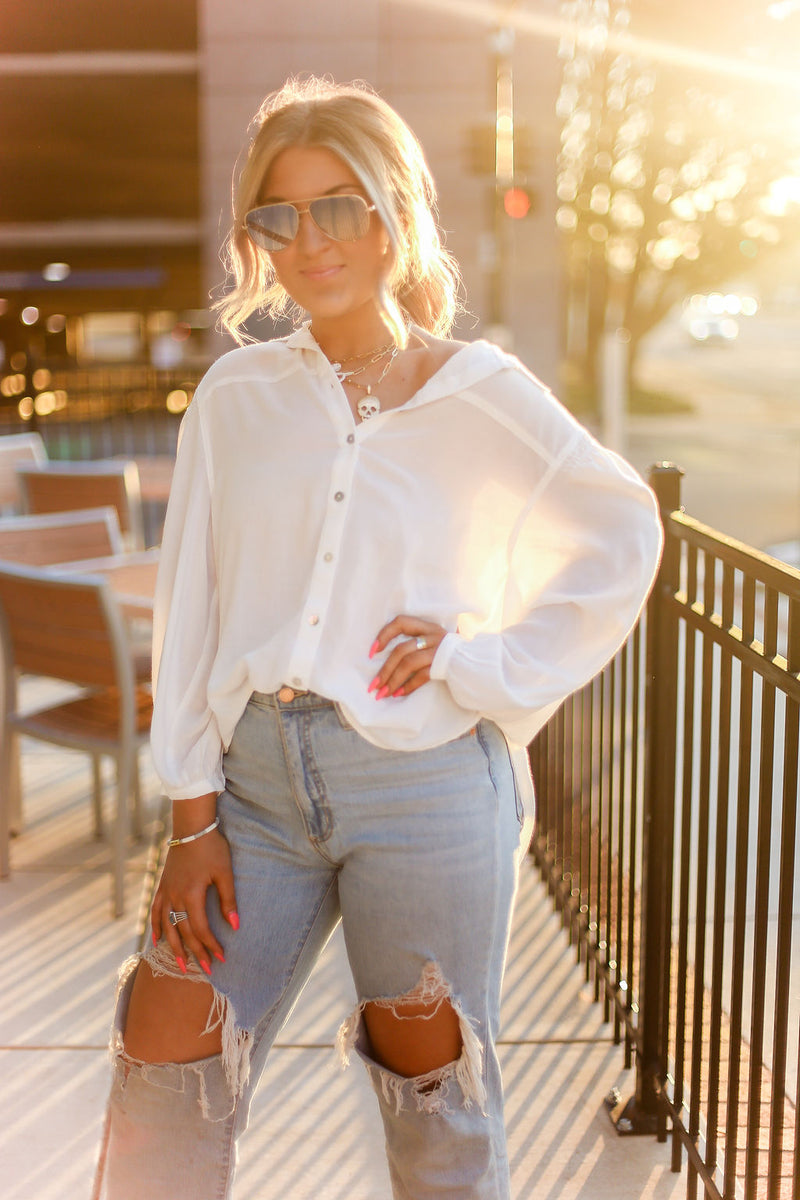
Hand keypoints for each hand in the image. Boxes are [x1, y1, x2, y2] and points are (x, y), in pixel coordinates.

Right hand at [151, 829, 237, 974]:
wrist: (192, 828)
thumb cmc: (212, 848)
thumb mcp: (225, 873)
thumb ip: (228, 900)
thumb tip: (235, 926)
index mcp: (191, 895)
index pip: (201, 929)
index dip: (211, 945)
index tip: (221, 957)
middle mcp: (175, 897)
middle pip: (184, 932)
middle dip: (195, 952)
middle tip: (206, 969)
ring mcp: (166, 892)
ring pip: (167, 926)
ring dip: (174, 947)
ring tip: (181, 966)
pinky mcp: (162, 886)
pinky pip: (155, 911)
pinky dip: (156, 927)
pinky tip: (157, 940)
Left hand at [368, 614, 446, 698]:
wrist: (477, 662)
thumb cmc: (450, 653)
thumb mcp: (434, 640)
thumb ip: (416, 641)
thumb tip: (385, 656)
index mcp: (428, 626)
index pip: (401, 622)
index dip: (384, 635)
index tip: (372, 652)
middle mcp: (432, 635)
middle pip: (401, 650)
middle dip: (384, 669)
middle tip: (373, 686)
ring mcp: (438, 650)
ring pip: (409, 663)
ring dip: (393, 680)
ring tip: (382, 693)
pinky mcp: (443, 665)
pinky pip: (421, 676)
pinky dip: (408, 686)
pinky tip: (398, 694)